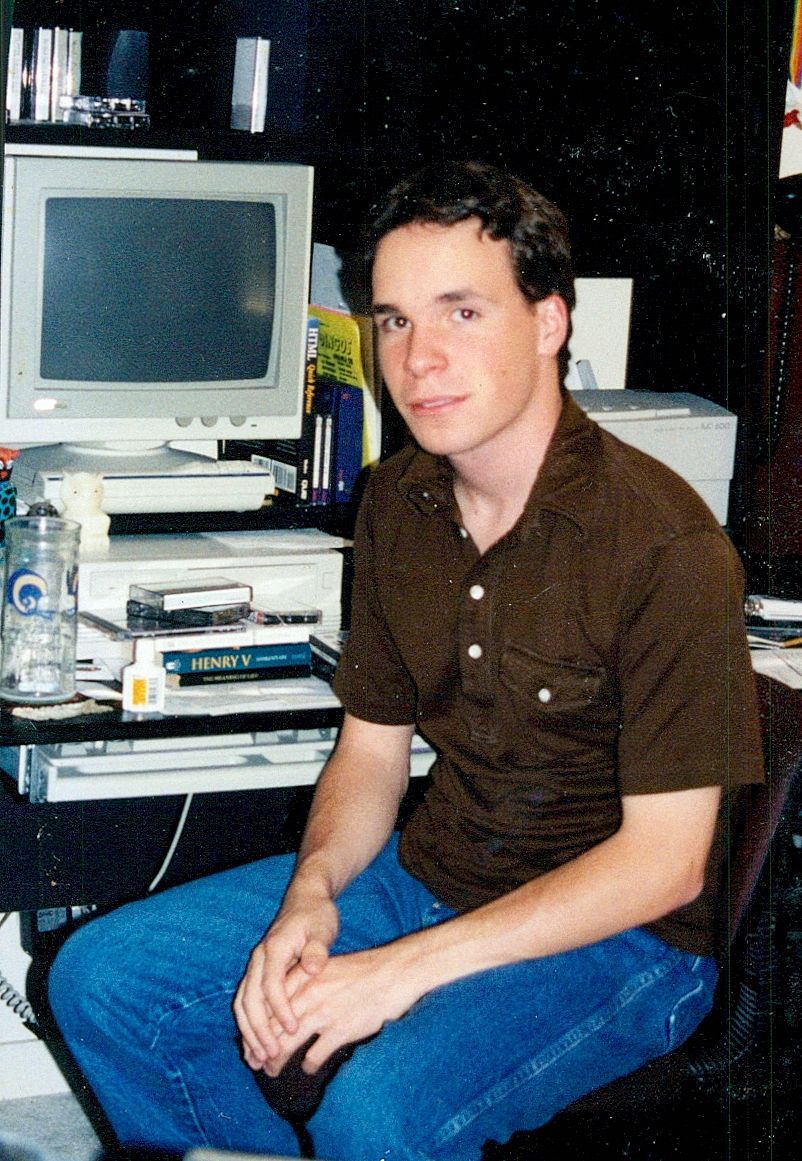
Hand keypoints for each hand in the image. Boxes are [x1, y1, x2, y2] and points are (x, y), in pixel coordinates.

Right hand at [234, 890, 338, 1069]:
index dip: (280, 1009)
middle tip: (272, 1056)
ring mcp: (255, 966)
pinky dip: (248, 1026)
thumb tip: (313, 968)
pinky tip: (255, 1046)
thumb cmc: (317, 915)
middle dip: (259, 1030)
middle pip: (250, 999)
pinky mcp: (257, 974)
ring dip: (249, 1033)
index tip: (293, 1030)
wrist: (305, 900)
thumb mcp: (323, 927)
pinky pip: (246, 1003)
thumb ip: (318, 949)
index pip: (271, 984)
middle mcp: (258, 959)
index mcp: (274, 948)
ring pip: (242, 1004)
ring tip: (259, 1060)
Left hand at [261, 944, 421, 1077]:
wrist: (394, 971)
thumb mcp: (327, 968)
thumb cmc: (363, 970)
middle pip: (272, 1027)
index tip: (250, 1043)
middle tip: (255, 1063)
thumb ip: (305, 984)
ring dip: (276, 1061)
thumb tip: (285, 1005)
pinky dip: (309, 1064)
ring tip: (271, 1070)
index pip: (267, 1006)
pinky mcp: (341, 1029)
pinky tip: (309, 1067)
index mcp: (303, 976)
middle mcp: (309, 993)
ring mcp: (324, 1012)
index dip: (255, 1029)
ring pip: (287, 1043)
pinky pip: (315, 1055)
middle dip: (260, 1049)